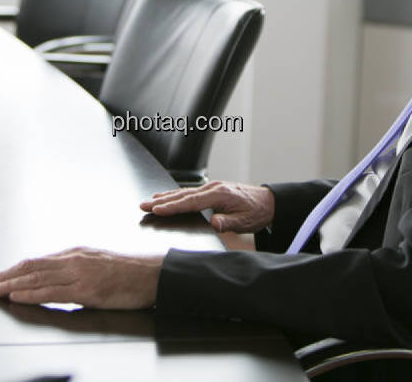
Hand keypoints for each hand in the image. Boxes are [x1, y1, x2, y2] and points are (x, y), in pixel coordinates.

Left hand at [0, 247, 162, 308]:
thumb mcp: (97, 262)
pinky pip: (52, 292)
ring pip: (36, 278)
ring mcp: (78, 274)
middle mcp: (73, 259)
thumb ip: (76, 267)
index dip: (13, 269)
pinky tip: (16, 296)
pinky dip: (30, 294)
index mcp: (75, 253)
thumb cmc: (129, 272)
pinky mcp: (86, 289)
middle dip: (5, 276)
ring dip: (10, 285)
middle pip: (30, 267)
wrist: (153, 274)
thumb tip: (55, 275)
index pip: (36, 261)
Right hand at [140, 181, 273, 233]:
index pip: (191, 202)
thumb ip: (228, 222)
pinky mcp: (211, 190)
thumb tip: (214, 223)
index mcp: (219, 194)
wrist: (268, 201)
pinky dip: (175, 195)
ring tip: (148, 201)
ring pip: (183, 192)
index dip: (172, 207)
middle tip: (143, 206)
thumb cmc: (256, 211)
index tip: (157, 210)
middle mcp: (213, 188)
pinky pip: (189, 192)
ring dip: (165, 197)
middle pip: (182, 195)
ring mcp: (211, 187)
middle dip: (161, 201)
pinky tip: (166, 197)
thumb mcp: (245, 221)